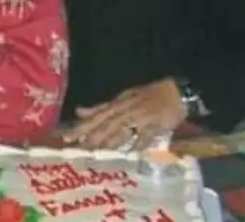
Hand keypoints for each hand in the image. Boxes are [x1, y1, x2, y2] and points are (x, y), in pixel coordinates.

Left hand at [63, 78, 186, 149]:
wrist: (177, 92)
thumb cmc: (147, 96)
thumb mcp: (122, 99)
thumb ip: (101, 108)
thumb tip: (79, 112)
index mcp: (118, 103)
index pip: (97, 116)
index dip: (83, 126)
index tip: (68, 137)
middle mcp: (127, 108)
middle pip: (107, 122)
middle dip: (93, 135)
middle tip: (79, 147)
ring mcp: (142, 115)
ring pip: (124, 127)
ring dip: (112, 139)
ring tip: (100, 150)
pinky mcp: (157, 122)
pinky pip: (147, 133)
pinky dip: (140, 142)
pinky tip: (133, 152)